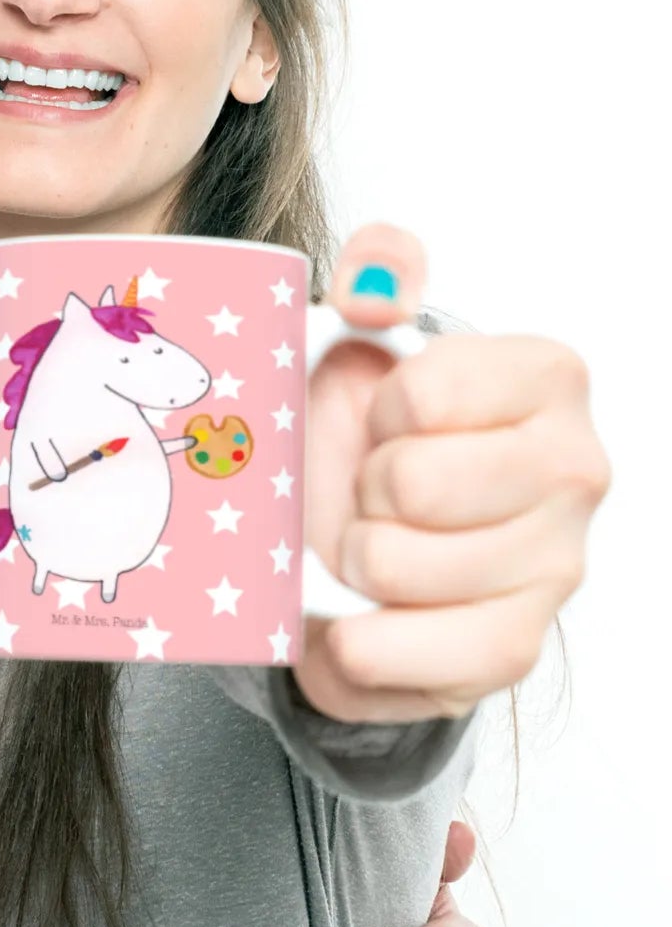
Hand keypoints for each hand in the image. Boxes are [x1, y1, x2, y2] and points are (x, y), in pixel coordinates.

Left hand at [293, 222, 608, 722]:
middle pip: (412, 484)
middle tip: (373, 491)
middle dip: (362, 489)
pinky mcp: (512, 649)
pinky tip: (359, 616)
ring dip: (350, 559)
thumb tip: (378, 275)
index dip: (377, 410)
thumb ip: (377, 277)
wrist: (353, 543)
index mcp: (547, 379)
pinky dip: (355, 640)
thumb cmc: (366, 435)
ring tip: (368, 544)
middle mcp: (575, 471)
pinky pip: (405, 652)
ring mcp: (554, 566)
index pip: (424, 393)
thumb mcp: (361, 338)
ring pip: (393, 566)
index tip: (387, 419)